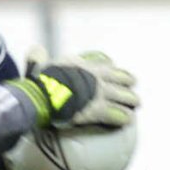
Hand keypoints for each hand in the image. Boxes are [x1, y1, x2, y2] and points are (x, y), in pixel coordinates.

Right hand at [9, 52, 138, 128]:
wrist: (42, 97)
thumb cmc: (37, 82)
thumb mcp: (37, 65)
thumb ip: (38, 57)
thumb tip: (35, 49)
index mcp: (82, 64)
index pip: (105, 63)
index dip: (112, 69)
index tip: (114, 72)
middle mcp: (95, 76)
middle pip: (121, 77)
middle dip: (128, 83)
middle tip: (131, 88)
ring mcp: (100, 93)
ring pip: (125, 96)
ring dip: (130, 101)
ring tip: (133, 106)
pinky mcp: (99, 110)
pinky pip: (119, 114)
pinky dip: (124, 117)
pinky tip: (127, 121)